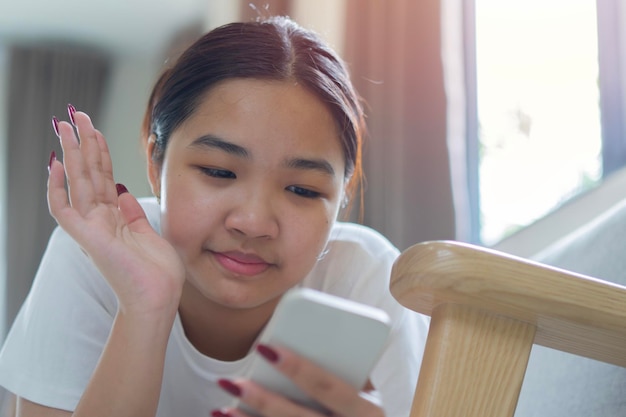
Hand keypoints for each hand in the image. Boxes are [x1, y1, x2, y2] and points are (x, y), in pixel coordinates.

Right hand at [48, 106, 184, 315]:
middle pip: (87, 172)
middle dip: (82, 142)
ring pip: (77, 181)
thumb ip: (132, 212)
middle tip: (74, 114)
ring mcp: (91, 227)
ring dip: (73, 151)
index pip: (102, 176)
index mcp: (114, 218)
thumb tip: (121, 193)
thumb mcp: (148, 232)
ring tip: (66, 124)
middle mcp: (100, 219)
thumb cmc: (157, 272)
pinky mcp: (88, 237)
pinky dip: (58, 187)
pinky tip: (58, 163)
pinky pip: (65, 209)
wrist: (158, 299)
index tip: (94, 128)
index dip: (98, 151)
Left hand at [213, 344, 385, 416]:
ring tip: (224, 405)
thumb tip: (303, 336)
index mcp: (368, 410)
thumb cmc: (359, 409)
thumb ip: (343, 368)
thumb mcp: (364, 391)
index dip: (298, 368)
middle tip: (234, 382)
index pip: (329, 387)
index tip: (266, 348)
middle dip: (264, 400)